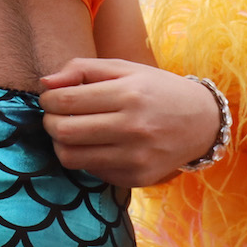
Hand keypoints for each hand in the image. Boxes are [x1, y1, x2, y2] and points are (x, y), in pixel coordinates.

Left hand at [38, 59, 220, 187]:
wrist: (201, 122)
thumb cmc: (157, 90)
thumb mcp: (125, 68)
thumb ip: (82, 69)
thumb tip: (45, 82)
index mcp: (128, 94)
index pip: (66, 100)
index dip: (48, 100)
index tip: (50, 98)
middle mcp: (133, 127)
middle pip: (64, 131)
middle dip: (49, 122)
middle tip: (55, 116)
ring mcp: (135, 157)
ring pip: (72, 158)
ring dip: (61, 144)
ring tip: (70, 131)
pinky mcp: (136, 178)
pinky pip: (92, 171)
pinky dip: (86, 158)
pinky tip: (97, 145)